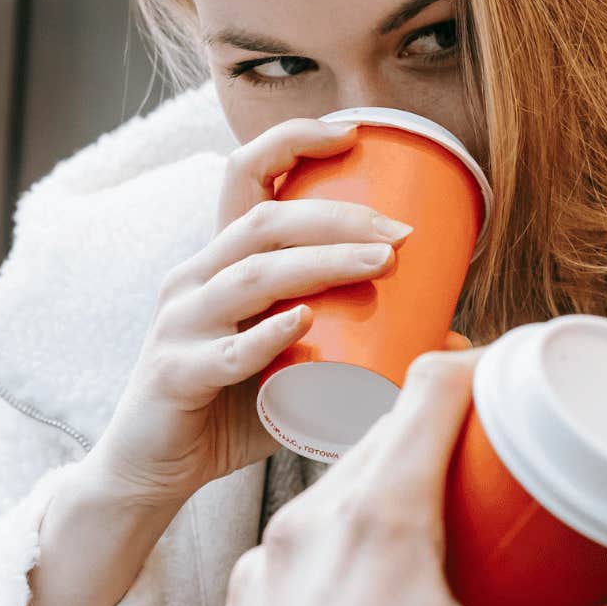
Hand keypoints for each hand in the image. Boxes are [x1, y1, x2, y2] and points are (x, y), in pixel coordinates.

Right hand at [95, 118, 413, 507]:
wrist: (153, 471)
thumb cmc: (232, 410)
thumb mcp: (298, 365)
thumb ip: (361, 344)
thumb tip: (453, 336)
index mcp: (219, 261)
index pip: (245, 175)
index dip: (292, 141)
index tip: (353, 134)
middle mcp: (194, 279)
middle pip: (264, 220)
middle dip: (337, 215)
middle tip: (401, 229)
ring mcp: (179, 325)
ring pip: (252, 276)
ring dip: (322, 263)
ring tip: (381, 262)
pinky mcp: (174, 375)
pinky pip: (224, 352)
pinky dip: (265, 337)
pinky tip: (302, 325)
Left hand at [213, 350, 606, 605]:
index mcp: (376, 523)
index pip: (428, 390)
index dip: (479, 365)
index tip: (515, 375)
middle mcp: (307, 526)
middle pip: (385, 437)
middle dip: (447, 437)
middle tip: (502, 463)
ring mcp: (264, 567)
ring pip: (337, 492)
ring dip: (392, 491)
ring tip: (446, 531)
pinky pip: (300, 549)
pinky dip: (344, 551)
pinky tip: (378, 596)